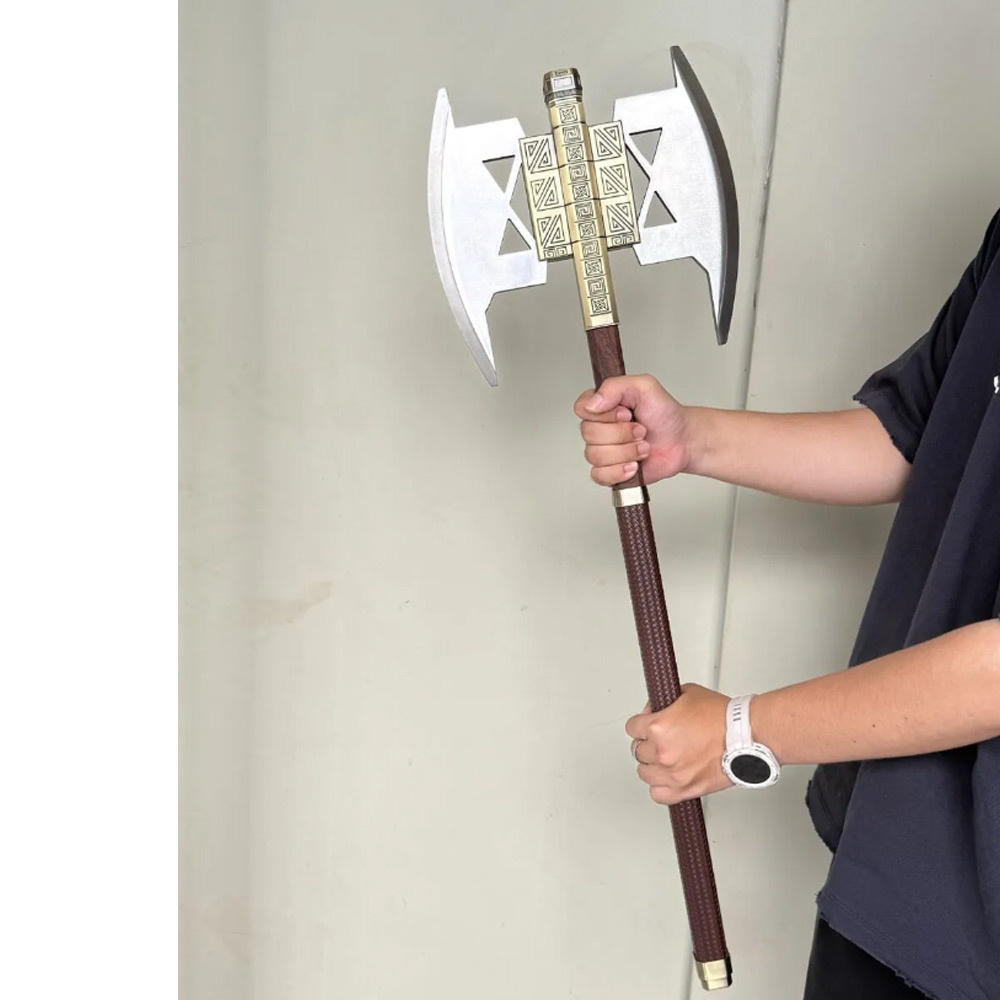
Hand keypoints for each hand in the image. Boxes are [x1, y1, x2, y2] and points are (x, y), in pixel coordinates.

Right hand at [573, 375, 695, 485]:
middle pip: (589, 434)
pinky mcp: (608, 472)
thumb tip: (592, 403)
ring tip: (642, 446)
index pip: (581, 408)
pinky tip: (634, 465)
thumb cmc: (664, 415)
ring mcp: (602, 451)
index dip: (604, 414)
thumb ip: (615, 386)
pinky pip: (599, 475)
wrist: (681, 441)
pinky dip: (620, 471)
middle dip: (622, 434)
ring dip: (626, 452)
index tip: (626, 413)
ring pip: (596, 455)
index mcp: (602, 406)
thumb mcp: (645, 387)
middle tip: (641, 430)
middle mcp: (598, 428)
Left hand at [625, 684, 731, 804]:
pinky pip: (658, 795)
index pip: (632, 727)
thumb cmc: (723, 717)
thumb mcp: (687, 693)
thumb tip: (653, 710)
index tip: (648, 724)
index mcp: (659, 727)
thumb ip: (664, 702)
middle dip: (648, 742)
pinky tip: (668, 777)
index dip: (641, 723)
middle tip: (663, 739)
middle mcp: (662, 752)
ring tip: (666, 757)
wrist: (746, 736)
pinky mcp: (685, 790)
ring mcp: (672, 773)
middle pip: (638, 750)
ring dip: (653, 764)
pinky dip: (660, 787)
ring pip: (645, 773)